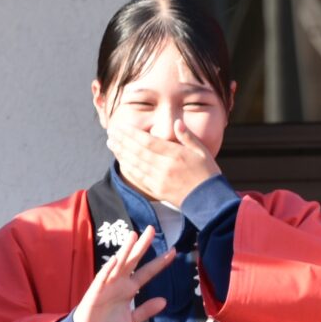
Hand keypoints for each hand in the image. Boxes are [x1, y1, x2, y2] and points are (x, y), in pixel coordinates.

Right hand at [72, 225, 175, 321]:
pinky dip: (108, 269)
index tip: (173, 250)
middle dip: (142, 246)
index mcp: (130, 288)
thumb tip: (164, 301)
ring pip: (119, 264)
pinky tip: (116, 259)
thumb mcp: (132, 320)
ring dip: (125, 250)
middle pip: (133, 260)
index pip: (147, 272)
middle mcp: (120, 282)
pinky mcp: (96, 291)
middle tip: (152, 229)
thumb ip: (146, 310)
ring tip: (134, 236)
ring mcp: (108, 284)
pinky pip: (102, 278)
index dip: (159, 262)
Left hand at [107, 119, 221, 205]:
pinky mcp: (157, 190)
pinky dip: (128, 169)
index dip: (133, 134)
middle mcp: (165, 167)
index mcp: (176, 154)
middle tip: (111, 132)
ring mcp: (160, 180)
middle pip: (138, 152)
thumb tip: (176, 122)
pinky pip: (139, 178)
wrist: (208, 199)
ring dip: (121, 153)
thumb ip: (188, 136)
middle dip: (123, 141)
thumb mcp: (202, 150)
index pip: (149, 142)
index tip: (122, 127)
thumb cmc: (207, 172)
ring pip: (136, 164)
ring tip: (112, 144)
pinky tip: (121, 161)